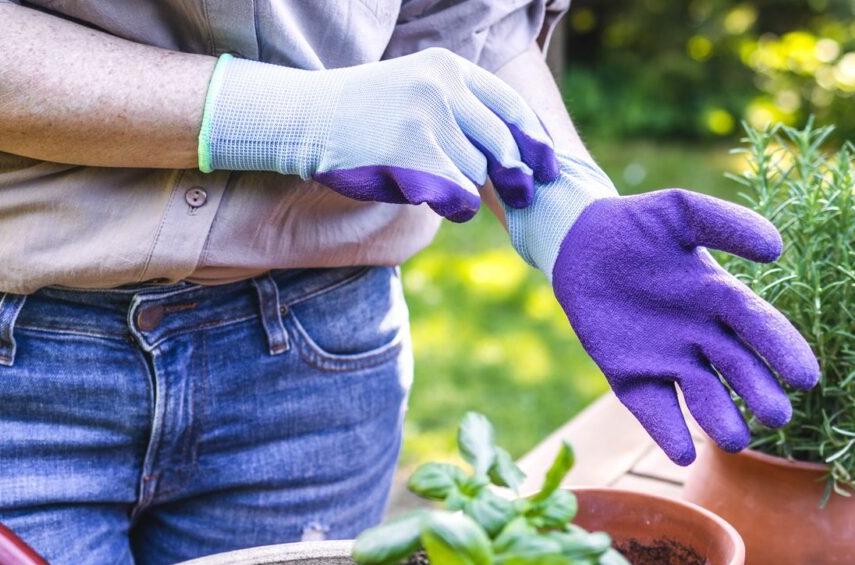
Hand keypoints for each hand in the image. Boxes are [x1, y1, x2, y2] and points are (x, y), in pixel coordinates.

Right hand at [199, 48, 557, 221]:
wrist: (304, 118)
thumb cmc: (365, 112)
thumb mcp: (415, 87)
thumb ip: (461, 106)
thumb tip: (519, 148)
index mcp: (447, 68)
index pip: (510, 106)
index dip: (536, 140)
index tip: (550, 166)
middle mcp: (441, 88)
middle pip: (501, 145)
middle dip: (516, 175)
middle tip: (524, 195)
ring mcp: (425, 121)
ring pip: (477, 173)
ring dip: (467, 188)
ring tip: (435, 181)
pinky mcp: (410, 156)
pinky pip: (458, 195)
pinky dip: (457, 207)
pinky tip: (441, 202)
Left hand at [506, 154, 819, 464]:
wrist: (579, 241)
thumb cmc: (637, 224)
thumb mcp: (680, 212)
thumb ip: (725, 224)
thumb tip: (776, 248)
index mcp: (721, 298)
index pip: (760, 327)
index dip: (782, 350)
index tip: (806, 377)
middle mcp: (702, 336)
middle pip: (737, 369)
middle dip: (757, 392)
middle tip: (777, 415)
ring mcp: (667, 360)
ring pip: (702, 397)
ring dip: (719, 420)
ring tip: (733, 439)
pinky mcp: (630, 376)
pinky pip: (653, 408)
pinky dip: (667, 430)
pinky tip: (681, 450)